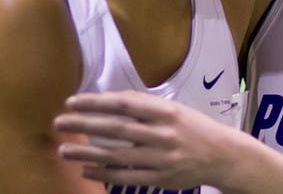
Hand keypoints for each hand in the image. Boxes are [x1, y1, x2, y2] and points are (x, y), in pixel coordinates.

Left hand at [54, 91, 237, 190]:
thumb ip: (146, 108)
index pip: (124, 104)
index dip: (96, 102)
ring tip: (63, 149)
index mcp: (166, 112)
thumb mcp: (175, 110)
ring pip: (116, 155)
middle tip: (59, 122)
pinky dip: (103, 173)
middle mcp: (162, 134)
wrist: (223, 156)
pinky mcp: (159, 179)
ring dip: (86, 152)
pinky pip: (125, 177)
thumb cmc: (195, 128)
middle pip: (115, 128)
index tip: (72, 102)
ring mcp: (160, 159)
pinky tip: (86, 169)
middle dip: (84, 125)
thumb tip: (109, 102)